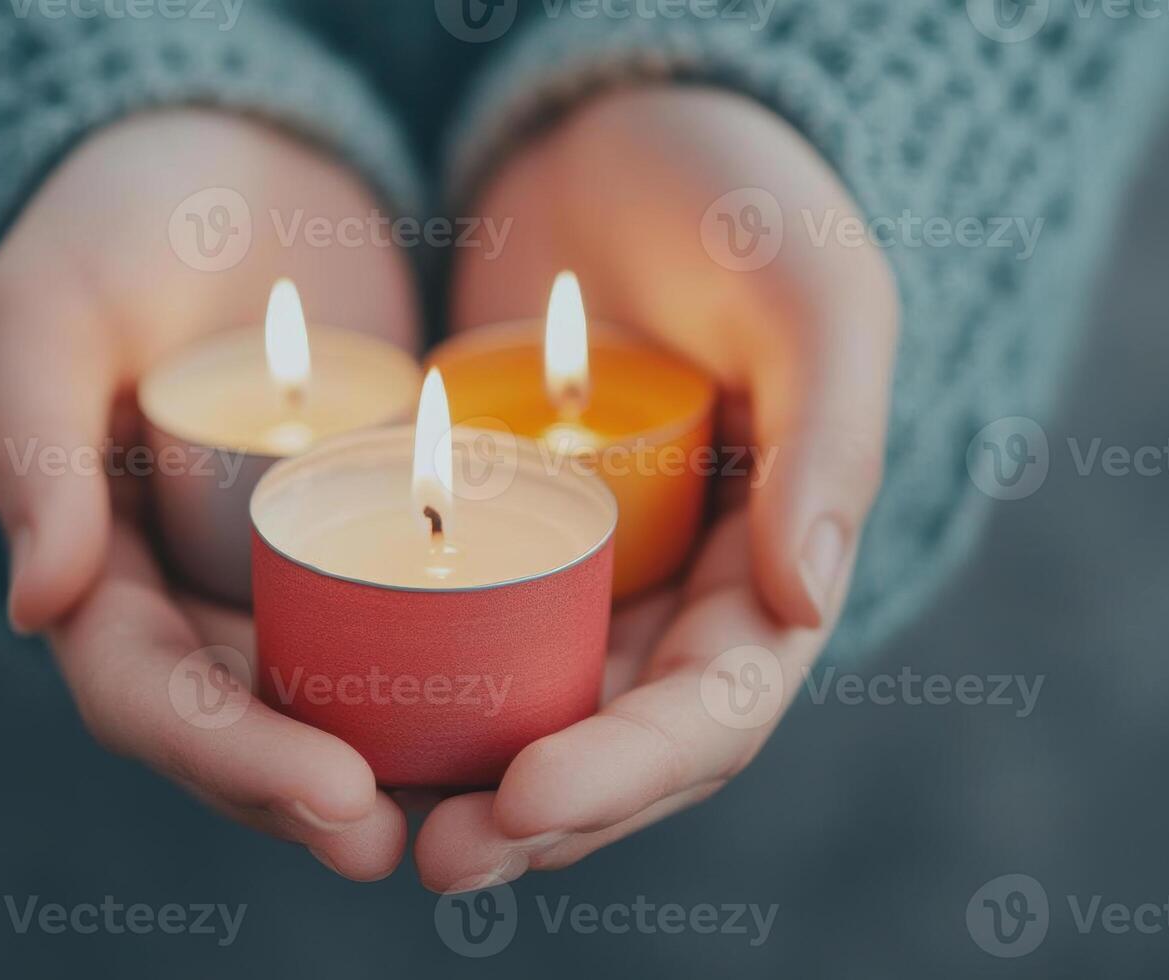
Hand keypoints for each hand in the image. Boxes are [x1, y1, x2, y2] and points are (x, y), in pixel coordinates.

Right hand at [0, 111, 417, 879]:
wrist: (230, 170)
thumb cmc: (115, 226)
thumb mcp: (54, 312)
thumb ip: (35, 444)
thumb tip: (37, 604)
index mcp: (99, 570)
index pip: (146, 695)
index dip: (229, 753)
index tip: (332, 787)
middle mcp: (190, 601)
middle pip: (241, 729)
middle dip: (311, 796)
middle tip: (399, 842)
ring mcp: (282, 579)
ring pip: (329, 701)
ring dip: (391, 768)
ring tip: (479, 814)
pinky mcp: (367, 540)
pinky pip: (405, 624)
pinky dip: (452, 678)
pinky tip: (529, 712)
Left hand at [415, 87, 898, 889]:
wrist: (619, 136)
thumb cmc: (738, 197)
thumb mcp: (808, 290)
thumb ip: (831, 434)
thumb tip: (809, 601)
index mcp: (774, 566)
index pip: (711, 711)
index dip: (627, 771)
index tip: (524, 796)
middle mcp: (682, 599)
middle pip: (615, 749)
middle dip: (534, 819)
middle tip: (435, 856)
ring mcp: (589, 580)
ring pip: (530, 718)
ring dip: (462, 789)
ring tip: (369, 826)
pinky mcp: (502, 544)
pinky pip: (459, 642)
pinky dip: (411, 698)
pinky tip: (337, 730)